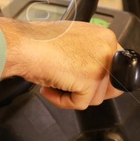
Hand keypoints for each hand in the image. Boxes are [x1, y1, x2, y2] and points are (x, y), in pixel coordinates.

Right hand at [0, 16, 122, 109]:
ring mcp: (100, 64)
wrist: (24, 45)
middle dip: (89, 90)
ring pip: (94, 97)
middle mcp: (107, 48)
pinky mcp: (90, 81)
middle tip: (70, 86)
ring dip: (72, 95)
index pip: (115, 67)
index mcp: (104, 37)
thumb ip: (88, 53)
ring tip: (55, 83)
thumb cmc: (39, 41)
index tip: (82, 79)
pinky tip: (50, 88)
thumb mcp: (72, 41)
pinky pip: (80, 104)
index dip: (97, 79)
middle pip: (110, 86)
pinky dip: (62, 102)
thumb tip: (93, 71)